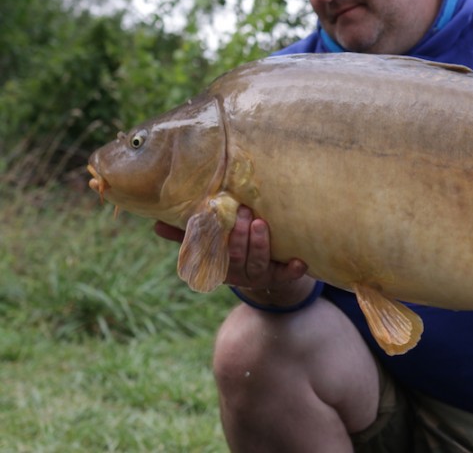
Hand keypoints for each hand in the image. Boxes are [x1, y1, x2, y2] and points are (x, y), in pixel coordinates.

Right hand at [154, 206, 308, 299]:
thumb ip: (187, 234)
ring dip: (259, 244)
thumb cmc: (232, 250)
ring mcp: (259, 276)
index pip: (213, 252)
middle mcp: (238, 273)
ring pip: (257, 263)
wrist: (266, 274)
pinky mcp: (280, 277)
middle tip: (245, 212)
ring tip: (261, 224)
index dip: (213, 237)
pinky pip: (286, 276)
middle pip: (236, 257)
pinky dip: (292, 271)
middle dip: (239, 235)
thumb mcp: (209, 245)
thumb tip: (155, 224)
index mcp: (218, 265)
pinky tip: (301, 262)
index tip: (213, 216)